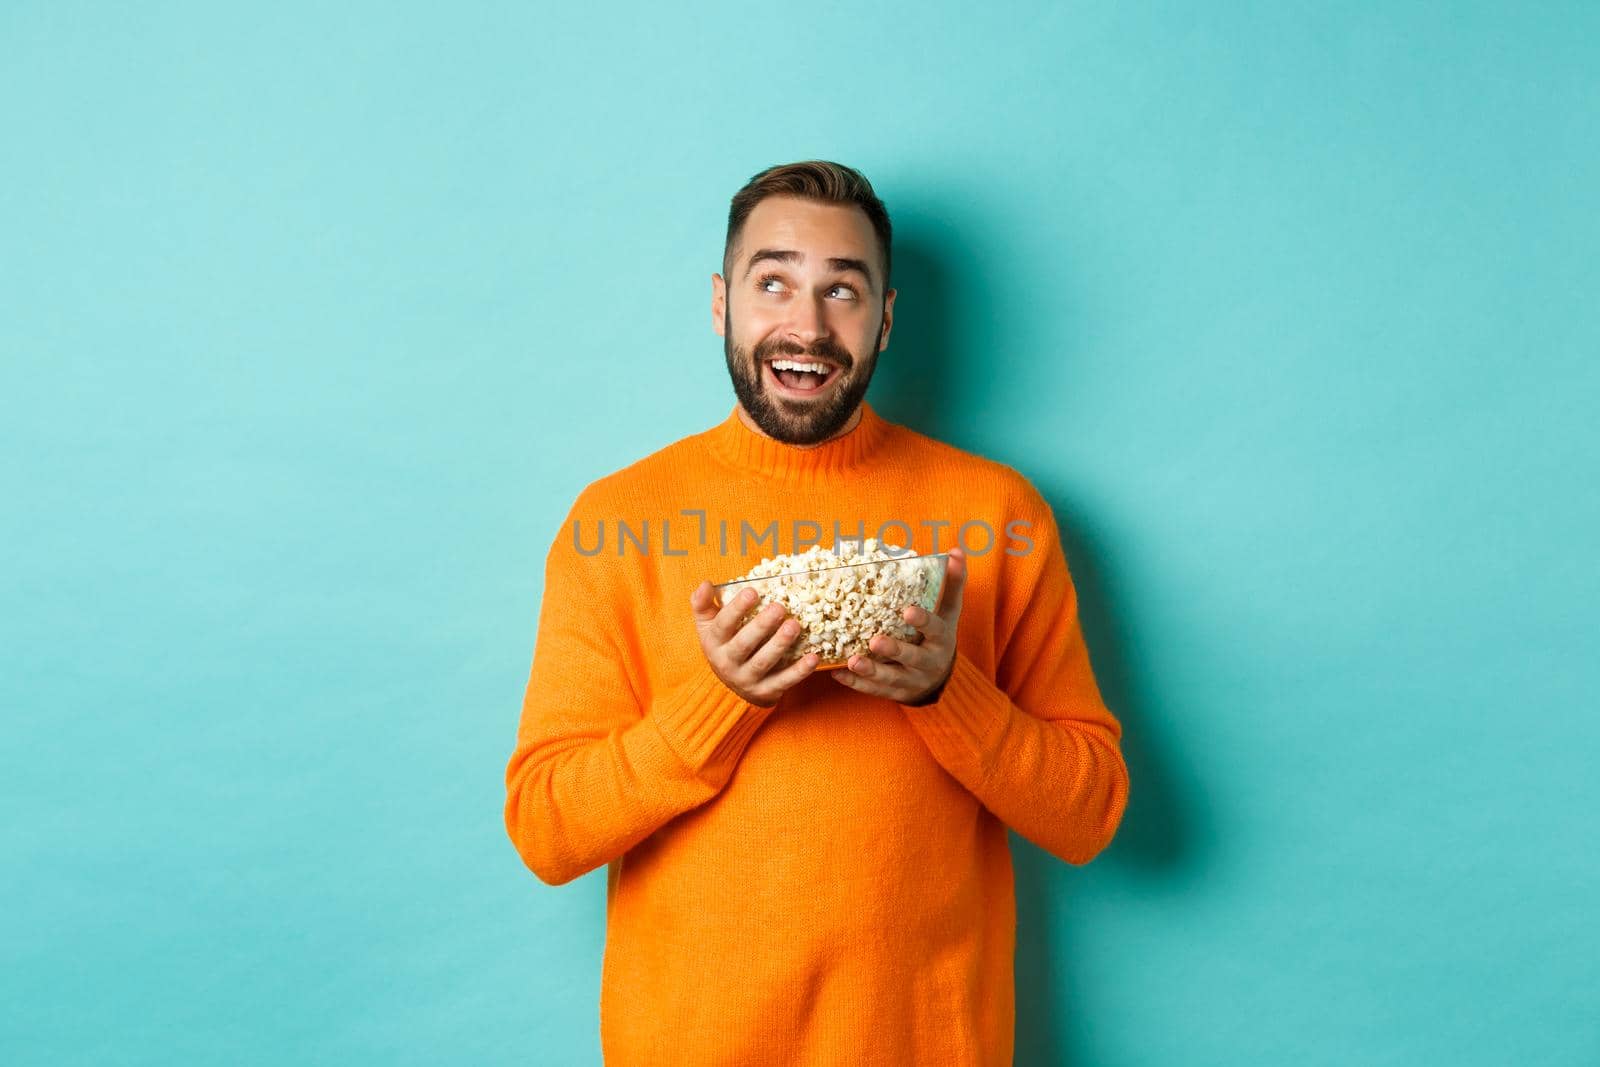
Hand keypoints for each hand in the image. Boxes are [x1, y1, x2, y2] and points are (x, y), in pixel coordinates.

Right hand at [690, 582, 819, 707]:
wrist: (730, 688)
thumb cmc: (724, 645)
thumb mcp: (708, 626)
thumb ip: (703, 604)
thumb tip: (705, 583)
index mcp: (714, 643)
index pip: (723, 625)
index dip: (737, 609)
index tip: (753, 591)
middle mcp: (727, 663)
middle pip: (744, 644)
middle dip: (762, 625)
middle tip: (779, 607)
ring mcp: (747, 679)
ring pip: (764, 662)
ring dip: (780, 644)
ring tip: (795, 626)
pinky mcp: (766, 692)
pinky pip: (783, 681)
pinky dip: (799, 671)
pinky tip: (813, 657)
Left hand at [833, 546, 966, 704]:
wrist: (939, 677)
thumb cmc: (938, 634)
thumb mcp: (948, 611)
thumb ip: (952, 583)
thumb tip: (957, 551)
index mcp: (942, 640)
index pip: (936, 629)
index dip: (923, 621)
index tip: (908, 610)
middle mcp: (929, 663)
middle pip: (913, 658)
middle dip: (895, 651)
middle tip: (876, 642)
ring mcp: (911, 680)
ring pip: (892, 678)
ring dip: (871, 671)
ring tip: (853, 660)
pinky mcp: (895, 692)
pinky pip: (874, 690)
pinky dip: (856, 683)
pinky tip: (838, 673)